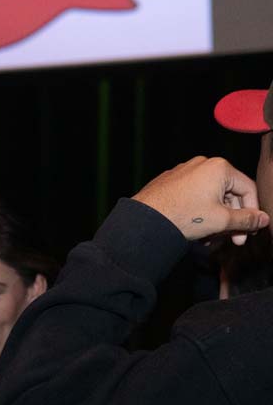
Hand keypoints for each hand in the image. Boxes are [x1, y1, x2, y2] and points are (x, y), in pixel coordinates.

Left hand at [133, 156, 267, 243]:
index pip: (247, 189)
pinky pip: (192, 197)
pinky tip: (196, 233)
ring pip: (210, 198)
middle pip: (228, 194)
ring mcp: (183, 172)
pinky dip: (199, 214)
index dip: (252, 212)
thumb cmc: (182, 216)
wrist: (143, 221)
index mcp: (219, 167)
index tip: (250, 231)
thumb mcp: (221, 220)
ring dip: (215, 220)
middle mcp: (202, 164)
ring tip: (210, 240)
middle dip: (231, 220)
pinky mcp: (170, 182)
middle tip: (234, 240)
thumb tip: (263, 219)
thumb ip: (247, 220)